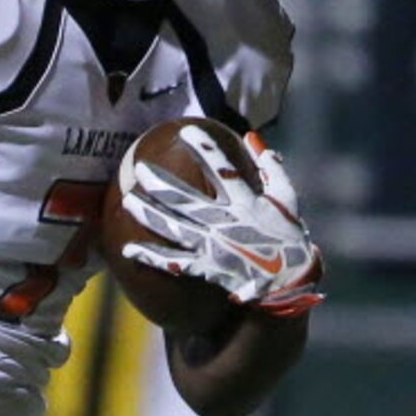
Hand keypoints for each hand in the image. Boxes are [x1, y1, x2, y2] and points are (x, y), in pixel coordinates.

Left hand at [119, 126, 322, 313]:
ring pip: (172, 228)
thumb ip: (271, 167)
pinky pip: (173, 262)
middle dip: (159, 183)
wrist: (286, 284)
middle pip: (184, 199)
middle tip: (138, 169)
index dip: (203, 148)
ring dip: (148, 215)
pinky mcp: (205, 268)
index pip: (221, 169)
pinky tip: (128, 250)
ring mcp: (212, 246)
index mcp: (245, 203)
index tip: (185, 132)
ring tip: (127, 201)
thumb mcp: (287, 199)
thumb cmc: (288, 238)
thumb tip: (253, 137)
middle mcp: (224, 222)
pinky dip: (150, 257)